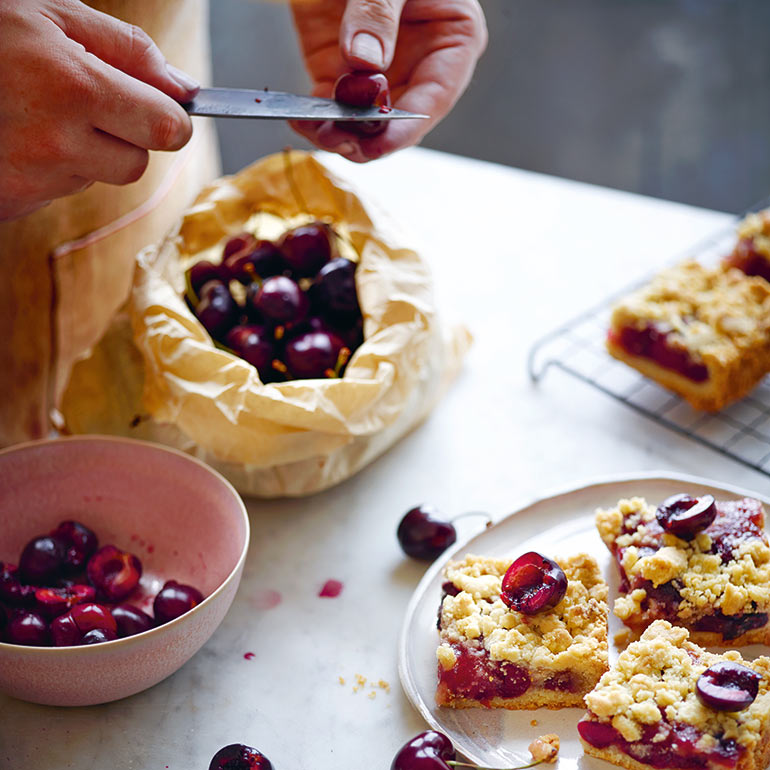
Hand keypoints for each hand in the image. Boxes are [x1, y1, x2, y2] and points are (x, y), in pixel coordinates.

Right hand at [0, 0, 198, 220]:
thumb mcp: (50, 15)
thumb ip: (128, 48)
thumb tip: (186, 88)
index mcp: (76, 87)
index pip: (168, 129)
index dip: (172, 119)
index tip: (162, 108)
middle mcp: (57, 141)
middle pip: (137, 163)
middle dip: (126, 136)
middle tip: (88, 103)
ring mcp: (32, 177)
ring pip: (96, 177)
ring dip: (83, 151)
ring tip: (36, 112)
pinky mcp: (13, 200)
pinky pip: (58, 190)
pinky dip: (49, 167)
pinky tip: (17, 135)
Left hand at [290, 0, 486, 162]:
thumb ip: (379, 11)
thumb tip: (365, 60)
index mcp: (453, 39)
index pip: (435, 98)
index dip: (406, 127)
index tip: (379, 142)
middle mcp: (418, 63)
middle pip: (398, 120)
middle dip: (368, 137)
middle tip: (339, 140)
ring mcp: (379, 71)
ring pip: (364, 123)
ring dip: (339, 135)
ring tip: (315, 131)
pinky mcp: (341, 69)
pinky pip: (332, 107)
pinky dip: (316, 118)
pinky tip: (301, 118)